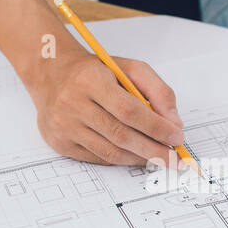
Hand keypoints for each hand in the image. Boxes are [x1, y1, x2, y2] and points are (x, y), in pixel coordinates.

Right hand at [23, 50, 184, 164]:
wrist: (51, 74)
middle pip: (121, 135)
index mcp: (90, 80)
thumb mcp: (129, 68)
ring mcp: (63, 126)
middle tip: (174, 158)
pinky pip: (98, 158)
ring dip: (139, 158)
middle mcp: (72, 104)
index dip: (156, 127)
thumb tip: (173, 123)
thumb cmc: (94, 72)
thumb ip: (157, 90)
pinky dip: (121, 159)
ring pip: (110, 152)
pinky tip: (134, 155)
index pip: (129, 110)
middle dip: (153, 150)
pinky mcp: (59, 143)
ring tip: (158, 157)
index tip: (176, 136)